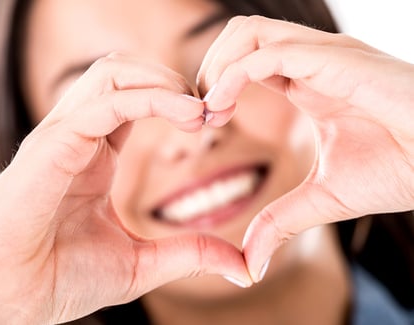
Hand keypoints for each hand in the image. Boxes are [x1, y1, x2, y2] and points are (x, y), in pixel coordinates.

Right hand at [0, 53, 248, 323]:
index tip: (213, 122)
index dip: (178, 102)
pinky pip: (104, 102)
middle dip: (172, 80)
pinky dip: (148, 97)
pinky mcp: (53, 143)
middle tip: (209, 110)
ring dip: (162, 79)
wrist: (8, 300)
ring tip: (197, 109)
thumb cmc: (60, 278)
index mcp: (95, 155)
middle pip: (125, 72)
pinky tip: (183, 114)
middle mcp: (79, 136)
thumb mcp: (140, 264)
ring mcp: (64, 135)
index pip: (137, 100)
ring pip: (112, 72)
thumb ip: (190, 255)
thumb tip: (242, 268)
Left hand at [197, 15, 413, 282]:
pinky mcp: (336, 61)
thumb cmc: (400, 171)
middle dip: (208, 68)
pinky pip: (268, 53)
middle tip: (202, 112)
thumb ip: (281, 222)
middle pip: (239, 34)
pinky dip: (233, 74)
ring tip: (212, 109)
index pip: (245, 58)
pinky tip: (222, 107)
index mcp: (307, 81)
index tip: (205, 122)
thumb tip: (252, 264)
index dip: (216, 84)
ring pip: (247, 31)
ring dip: (216, 66)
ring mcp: (322, 56)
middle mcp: (311, 60)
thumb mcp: (324, 199)